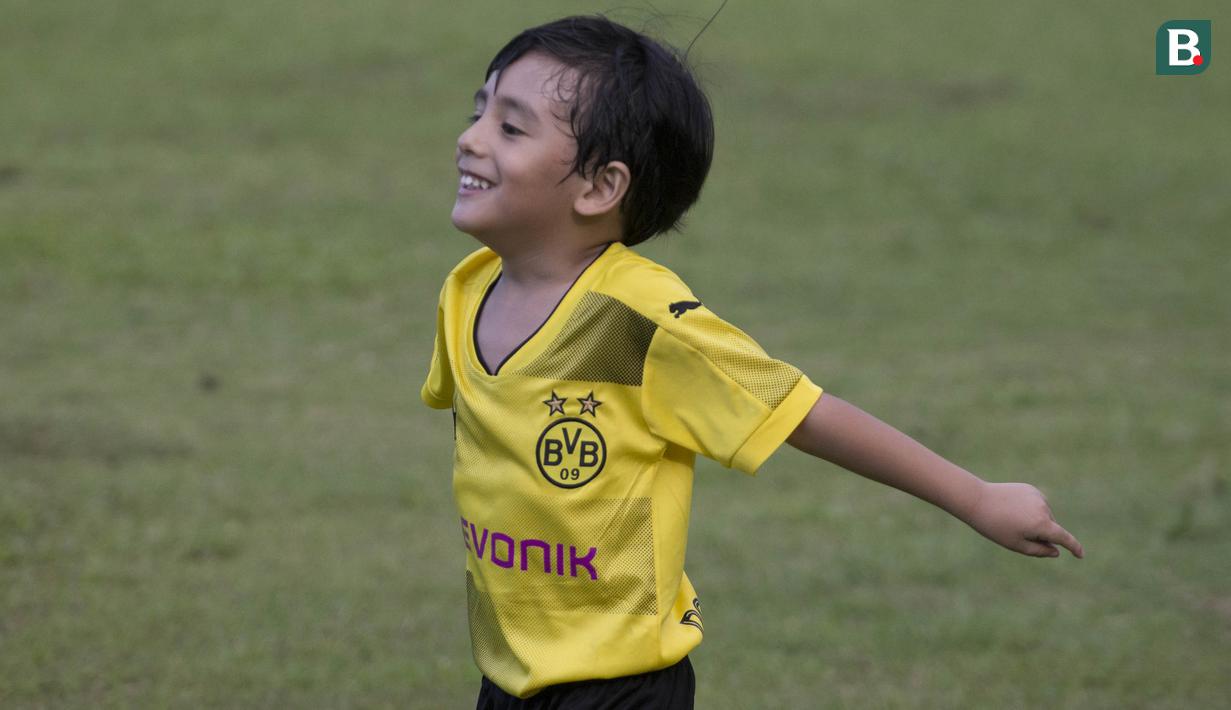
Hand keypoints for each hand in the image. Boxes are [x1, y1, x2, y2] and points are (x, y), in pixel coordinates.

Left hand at [963, 482, 1083, 557]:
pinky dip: (1030, 510)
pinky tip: (1012, 507)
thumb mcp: (1016, 545)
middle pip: (1050, 527)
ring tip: (1011, 518)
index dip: (1074, 547)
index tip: (1080, 554)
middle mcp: (1044, 509)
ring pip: (1044, 516)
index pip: (1064, 538)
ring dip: (1035, 521)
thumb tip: (1056, 551)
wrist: (978, 500)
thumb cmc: (995, 527)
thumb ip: (1039, 550)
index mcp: (1042, 524)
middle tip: (1015, 531)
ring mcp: (1038, 497)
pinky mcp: (1030, 489)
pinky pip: (1036, 504)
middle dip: (1041, 534)